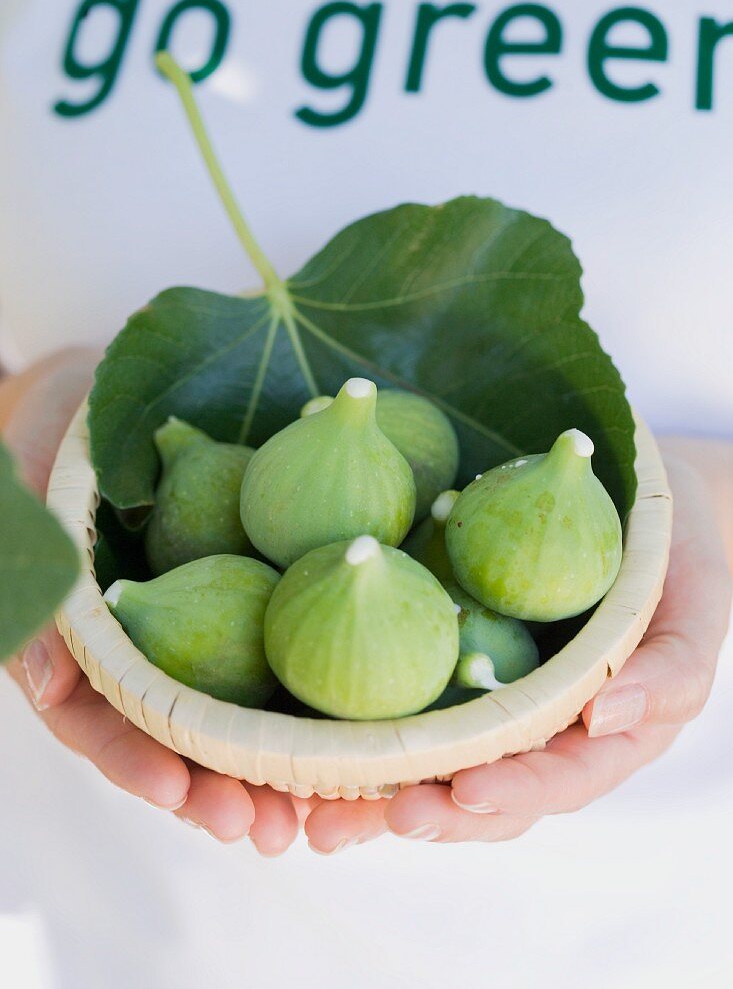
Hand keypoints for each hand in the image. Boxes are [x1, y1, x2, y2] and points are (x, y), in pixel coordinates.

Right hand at [2, 350, 309, 853]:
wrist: (113, 396)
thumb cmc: (54, 445)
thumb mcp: (24, 502)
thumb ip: (33, 584)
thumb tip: (51, 685)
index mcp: (90, 643)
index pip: (105, 719)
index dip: (139, 762)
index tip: (180, 793)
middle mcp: (152, 648)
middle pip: (182, 738)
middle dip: (221, 791)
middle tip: (268, 832)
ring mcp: (207, 625)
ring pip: (240, 711)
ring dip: (279, 768)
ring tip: (323, 815)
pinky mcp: (259, 595)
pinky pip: (291, 646)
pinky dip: (321, 693)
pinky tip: (363, 729)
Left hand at [304, 443, 731, 850]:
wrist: (634, 504)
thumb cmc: (676, 561)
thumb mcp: (694, 611)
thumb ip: (668, 671)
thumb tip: (606, 716)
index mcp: (597, 738)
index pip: (553, 782)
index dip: (509, 793)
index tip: (462, 793)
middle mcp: (535, 734)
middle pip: (479, 793)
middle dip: (427, 813)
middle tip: (368, 817)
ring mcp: (488, 702)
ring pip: (431, 763)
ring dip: (373, 792)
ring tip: (314, 810)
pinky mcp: (447, 664)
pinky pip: (403, 702)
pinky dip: (356, 729)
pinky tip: (304, 735)